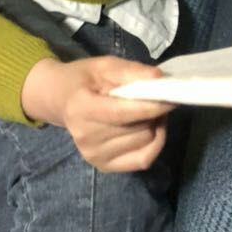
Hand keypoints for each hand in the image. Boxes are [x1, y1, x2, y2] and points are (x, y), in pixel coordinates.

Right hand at [20, 56, 178, 172]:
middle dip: (153, 113)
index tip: (171, 96)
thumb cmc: (83, 79)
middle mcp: (86, 137)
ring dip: (153, 125)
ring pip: (145, 142)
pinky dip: (154, 144)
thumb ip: (131, 71)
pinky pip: (143, 160)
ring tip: (144, 111)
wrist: (59, 100)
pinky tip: (149, 129)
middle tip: (152, 99)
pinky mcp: (104, 166)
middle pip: (140, 129)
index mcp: (81, 108)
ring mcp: (94, 155)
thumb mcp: (104, 65)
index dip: (152, 106)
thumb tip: (159, 79)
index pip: (124, 113)